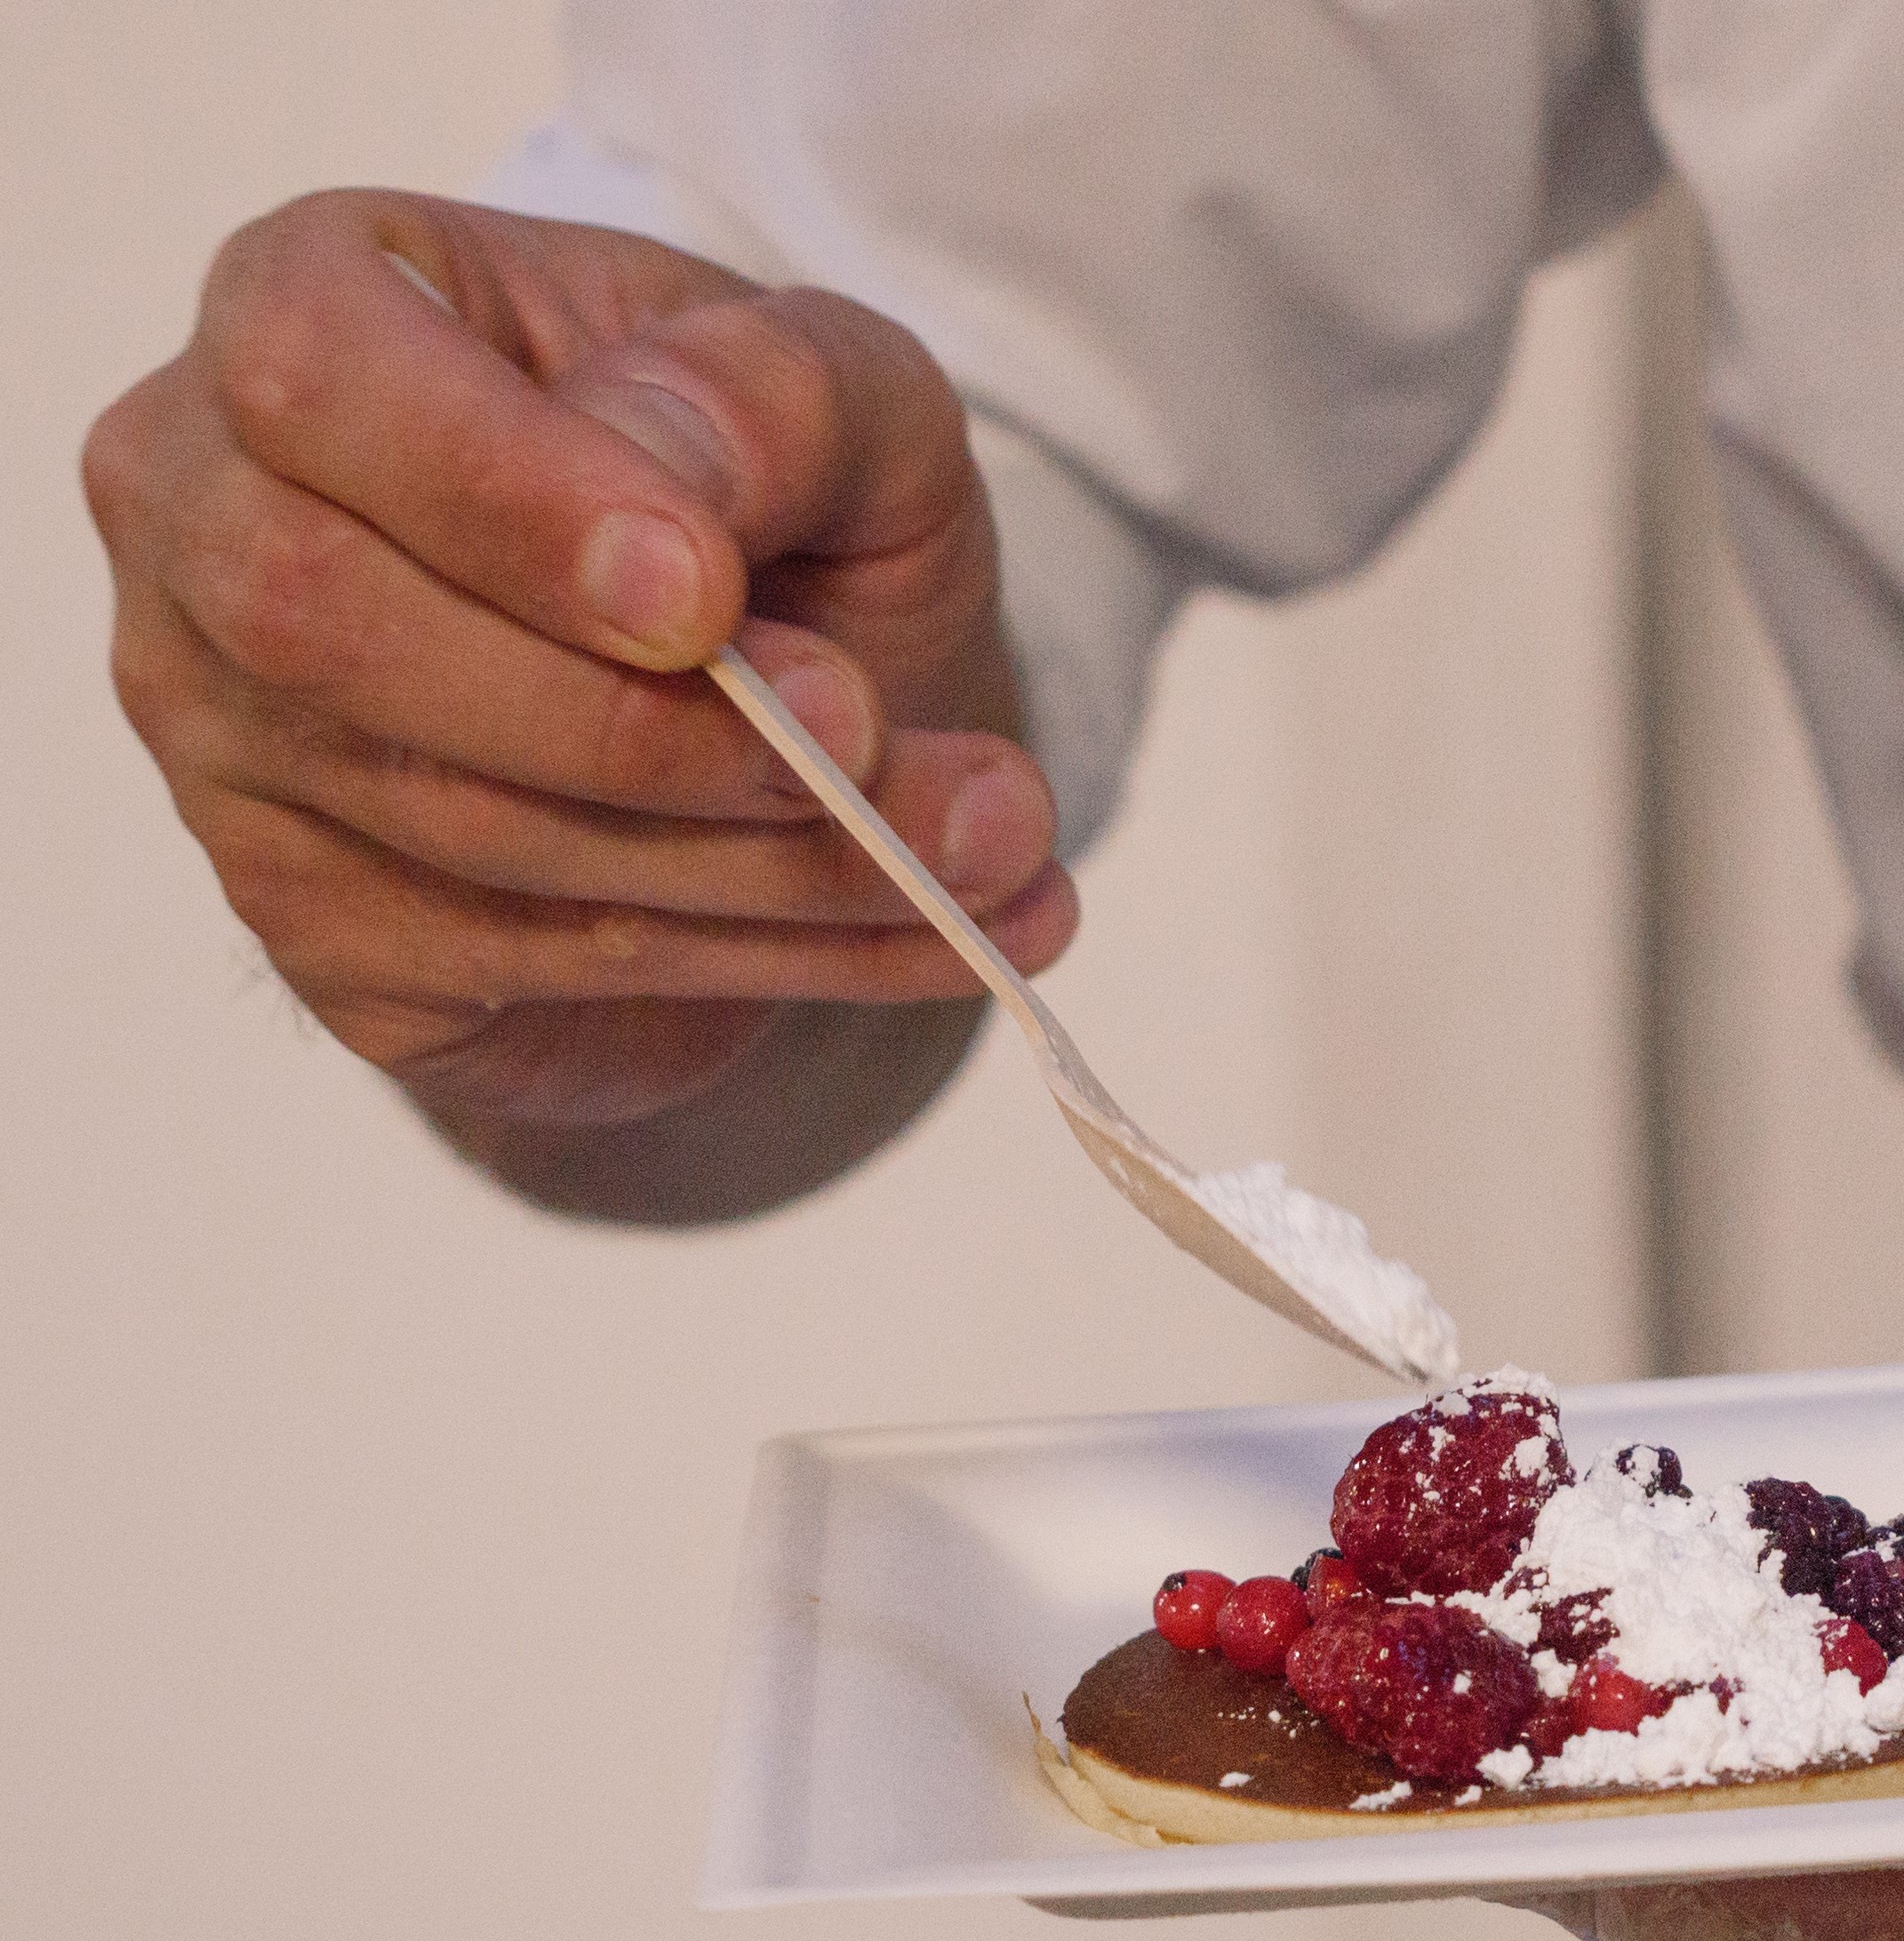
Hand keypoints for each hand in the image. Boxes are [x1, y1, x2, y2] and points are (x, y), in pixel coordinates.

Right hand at [83, 189, 1073, 1144]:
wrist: (774, 697)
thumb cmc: (773, 503)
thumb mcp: (835, 400)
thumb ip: (765, 399)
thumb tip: (674, 519)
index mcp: (309, 315)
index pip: (314, 379)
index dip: (506, 500)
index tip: (707, 595)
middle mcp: (210, 526)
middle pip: (347, 635)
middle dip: (649, 724)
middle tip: (874, 739)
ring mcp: (235, 750)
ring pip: (473, 834)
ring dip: (768, 865)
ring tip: (997, 849)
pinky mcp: (322, 930)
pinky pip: (533, 967)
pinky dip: (775, 962)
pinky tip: (943, 936)